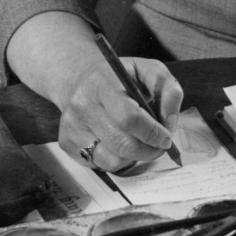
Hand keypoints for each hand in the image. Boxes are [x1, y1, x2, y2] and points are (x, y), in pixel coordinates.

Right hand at [57, 57, 183, 172]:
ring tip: (139, 142)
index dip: (152, 133)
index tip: (166, 137)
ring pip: (110, 160)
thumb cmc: (121, 77)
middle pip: (121, 144)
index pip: (129, 118)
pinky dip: (116, 159)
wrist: (80, 78)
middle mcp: (83, 105)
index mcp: (104, 83)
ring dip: (133, 157)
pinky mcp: (66, 143)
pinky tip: (119, 143)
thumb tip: (170, 122)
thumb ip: (168, 90)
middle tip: (159, 147)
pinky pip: (98, 164)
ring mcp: (72, 126)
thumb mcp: (148, 70)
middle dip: (148, 150)